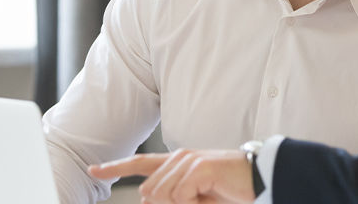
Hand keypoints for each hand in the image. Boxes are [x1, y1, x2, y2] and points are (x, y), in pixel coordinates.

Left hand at [89, 149, 256, 203]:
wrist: (262, 180)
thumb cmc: (232, 191)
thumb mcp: (196, 198)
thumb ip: (174, 197)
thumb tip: (148, 200)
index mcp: (177, 163)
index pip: (140, 163)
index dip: (115, 167)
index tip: (94, 170)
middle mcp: (179, 157)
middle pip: (148, 193)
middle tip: (199, 202)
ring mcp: (189, 160)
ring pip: (161, 197)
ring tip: (206, 199)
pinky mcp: (199, 167)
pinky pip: (180, 197)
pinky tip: (210, 197)